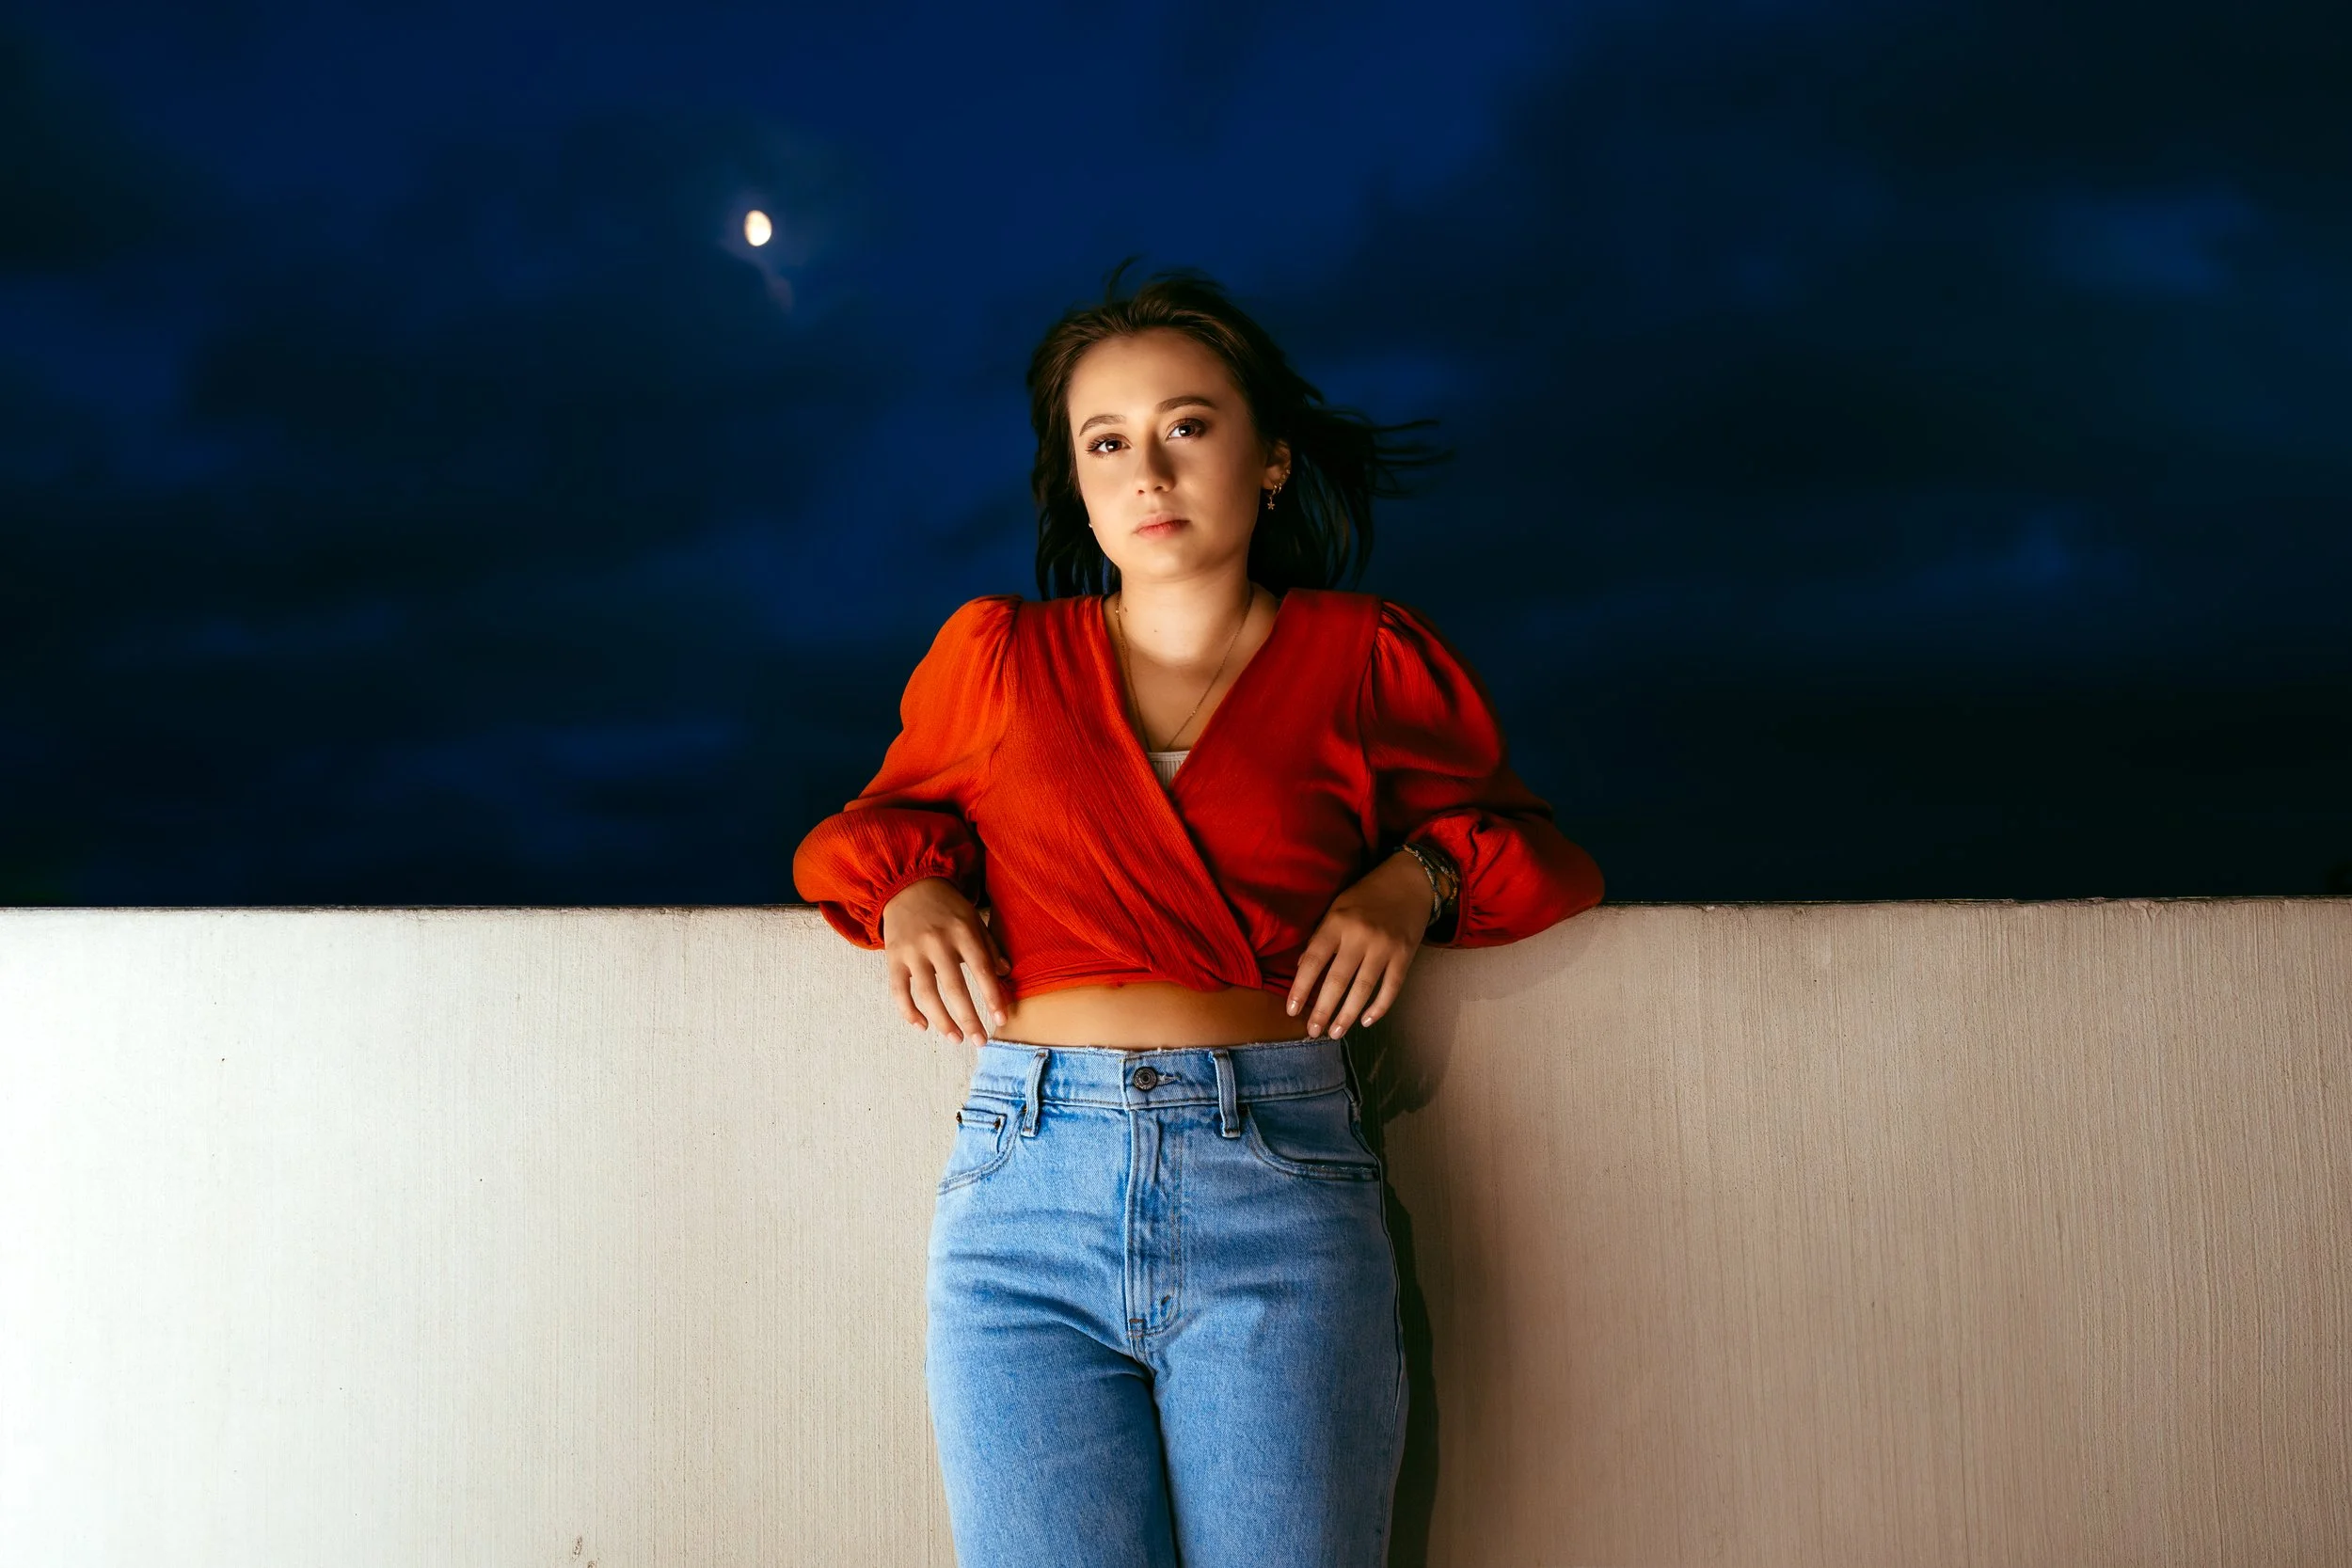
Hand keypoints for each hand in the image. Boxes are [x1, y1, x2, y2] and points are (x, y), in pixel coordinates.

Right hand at [880, 877, 1010, 1046]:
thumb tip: (1004, 974)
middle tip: (980, 1041)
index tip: (1002, 1020)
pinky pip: (899, 991)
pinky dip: (909, 1012)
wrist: (908, 885)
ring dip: (942, 1021)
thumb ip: (989, 946)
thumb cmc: (947, 907)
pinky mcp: (893, 957)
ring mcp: (913, 951)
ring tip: (956, 1039)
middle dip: (969, 1018)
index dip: (992, 997)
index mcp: (962, 931)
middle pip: (955, 988)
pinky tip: (922, 1027)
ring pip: (927, 994)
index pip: (982, 970)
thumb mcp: (973, 919)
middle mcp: (937, 942)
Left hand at [1286, 850, 1432, 1040]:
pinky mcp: (1405, 955)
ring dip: (1348, 1015)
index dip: (1301, 988)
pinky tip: (1366, 1021)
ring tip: (1335, 1033)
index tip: (1292, 1011)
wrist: (1409, 881)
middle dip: (1323, 1010)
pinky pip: (1391, 987)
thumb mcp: (1336, 908)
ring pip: (1363, 988)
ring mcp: (1385, 947)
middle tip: (1313, 1032)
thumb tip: (1303, 969)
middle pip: (1337, 980)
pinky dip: (1379, 1007)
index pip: (1314, 961)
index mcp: (1337, 922)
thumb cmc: (1366, 896)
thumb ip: (1320, 938)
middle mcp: (1360, 935)